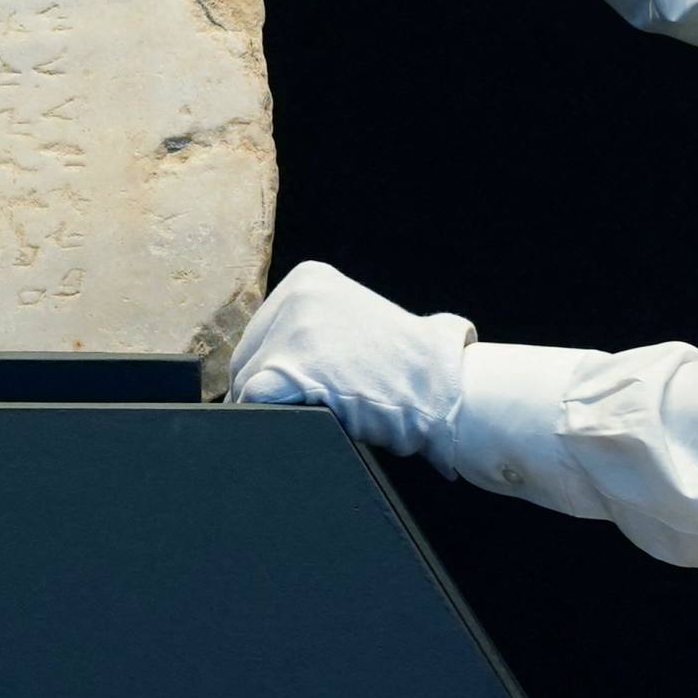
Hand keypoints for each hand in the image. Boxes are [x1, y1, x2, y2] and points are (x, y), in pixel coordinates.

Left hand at [224, 258, 471, 456]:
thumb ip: (315, 327)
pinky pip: (254, 400)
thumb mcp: (359, 317)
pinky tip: (307, 418)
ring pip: (249, 381)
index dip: (272, 365)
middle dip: (269, 386)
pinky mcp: (290, 370)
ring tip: (318, 411)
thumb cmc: (412, 364)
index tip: (293, 386)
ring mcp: (292, 333)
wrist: (448, 387)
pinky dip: (271, 417)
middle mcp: (296, 297)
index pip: (261, 331)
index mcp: (308, 278)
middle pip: (249, 355)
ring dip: (275, 405)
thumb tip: (269, 356)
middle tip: (306, 405)